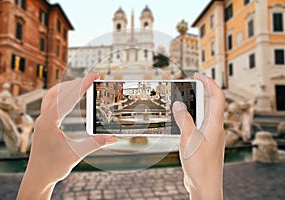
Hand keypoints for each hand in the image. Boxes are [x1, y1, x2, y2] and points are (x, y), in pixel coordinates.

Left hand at [17, 72, 116, 199]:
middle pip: (59, 93)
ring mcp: (42, 120)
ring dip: (67, 87)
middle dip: (77, 83)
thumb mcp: (76, 154)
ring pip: (52, 95)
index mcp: (48, 122)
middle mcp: (43, 118)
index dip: (82, 87)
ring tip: (82, 83)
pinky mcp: (44, 124)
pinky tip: (69, 97)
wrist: (38, 177)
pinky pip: (51, 103)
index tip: (92, 76)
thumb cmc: (53, 167)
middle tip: (93, 76)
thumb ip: (95, 143)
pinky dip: (61, 95)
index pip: (67, 99)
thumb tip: (114, 138)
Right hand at [173, 73, 224, 199]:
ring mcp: (210, 136)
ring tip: (180, 102)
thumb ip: (184, 120)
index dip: (209, 83)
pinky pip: (198, 125)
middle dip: (199, 93)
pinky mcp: (204, 143)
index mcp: (215, 125)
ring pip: (203, 115)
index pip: (217, 97)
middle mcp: (215, 128)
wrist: (205, 186)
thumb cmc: (201, 166)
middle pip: (210, 104)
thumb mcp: (189, 139)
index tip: (198, 75)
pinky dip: (189, 119)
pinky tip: (179, 122)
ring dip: (193, 107)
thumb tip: (179, 104)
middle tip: (186, 86)